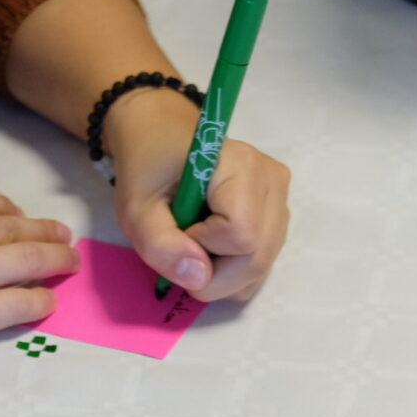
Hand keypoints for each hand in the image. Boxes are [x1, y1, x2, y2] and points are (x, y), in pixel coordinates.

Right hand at [0, 182, 77, 380]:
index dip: (10, 209)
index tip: (22, 216)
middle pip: (13, 227)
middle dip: (44, 231)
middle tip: (62, 236)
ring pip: (25, 260)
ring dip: (54, 260)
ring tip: (68, 263)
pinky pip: (16, 304)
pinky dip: (39, 300)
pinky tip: (48, 301)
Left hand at [105, 87, 290, 300]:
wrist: (162, 138)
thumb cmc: (148, 167)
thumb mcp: (136, 207)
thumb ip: (160, 243)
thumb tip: (199, 279)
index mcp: (241, 166)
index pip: (241, 235)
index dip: (203, 248)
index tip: (176, 229)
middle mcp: (272, 181)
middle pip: (257, 258)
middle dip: (213, 276)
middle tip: (180, 252)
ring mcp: (280, 199)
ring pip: (262, 267)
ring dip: (222, 276)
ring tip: (195, 246)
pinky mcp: (279, 215)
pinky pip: (263, 263)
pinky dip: (234, 271)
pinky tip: (212, 248)